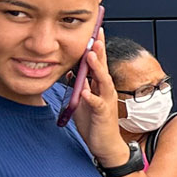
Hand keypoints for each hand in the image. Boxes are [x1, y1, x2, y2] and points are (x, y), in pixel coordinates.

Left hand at [71, 31, 125, 163]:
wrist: (105, 145)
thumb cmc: (94, 122)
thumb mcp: (82, 100)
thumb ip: (79, 85)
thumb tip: (70, 70)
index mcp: (100, 86)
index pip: (98, 63)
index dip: (96, 47)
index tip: (94, 31)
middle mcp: (106, 90)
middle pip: (102, 66)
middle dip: (99, 50)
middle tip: (96, 35)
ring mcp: (106, 101)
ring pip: (102, 81)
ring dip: (96, 68)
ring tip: (90, 56)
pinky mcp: (102, 114)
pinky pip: (96, 104)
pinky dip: (91, 97)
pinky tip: (85, 92)